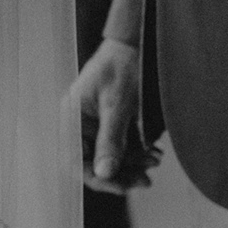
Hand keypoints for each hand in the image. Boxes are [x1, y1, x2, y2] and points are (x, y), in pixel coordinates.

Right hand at [68, 39, 152, 191]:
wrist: (138, 42)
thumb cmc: (123, 67)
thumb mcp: (119, 105)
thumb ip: (111, 140)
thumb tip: (104, 174)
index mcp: (72, 118)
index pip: (76, 161)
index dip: (98, 178)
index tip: (123, 185)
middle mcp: (81, 123)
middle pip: (96, 162)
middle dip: (121, 172)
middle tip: (146, 180)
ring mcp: (96, 123)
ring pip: (111, 156)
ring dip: (132, 163)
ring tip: (155, 160)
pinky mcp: (112, 121)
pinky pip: (120, 145)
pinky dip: (136, 152)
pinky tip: (153, 152)